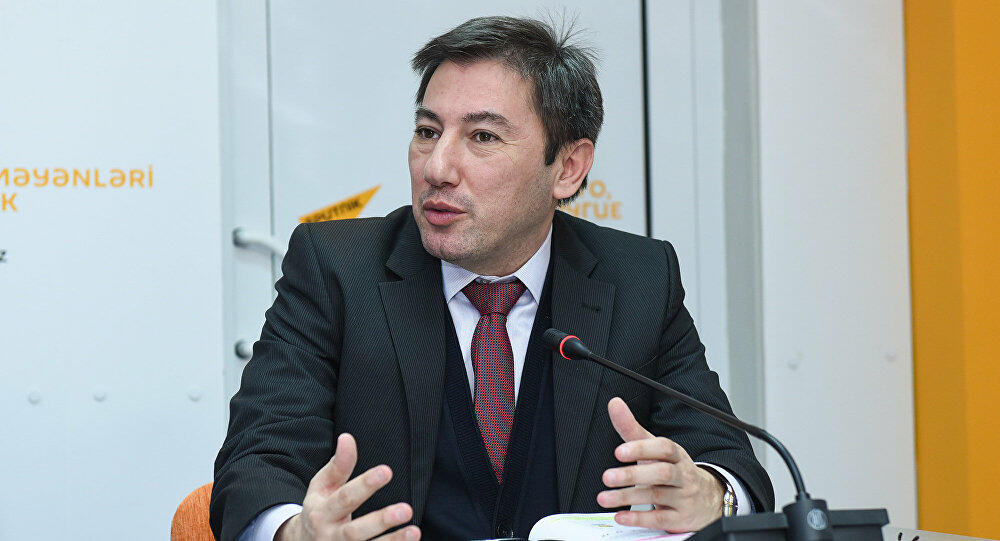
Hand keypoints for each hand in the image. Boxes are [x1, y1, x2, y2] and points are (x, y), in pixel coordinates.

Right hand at [276, 433, 420, 540]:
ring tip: (414, 531)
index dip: (365, 485)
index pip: (345, 497)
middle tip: (406, 509)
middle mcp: (331, 535)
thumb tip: (347, 438)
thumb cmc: (319, 508)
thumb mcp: (321, 487)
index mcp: (322, 512)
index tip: (387, 471)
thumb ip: (338, 465)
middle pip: (355, 531)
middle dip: (381, 521)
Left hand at [597, 397, 723, 532]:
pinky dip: (639, 519)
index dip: (642, 449)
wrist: (706, 498)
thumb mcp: (654, 448)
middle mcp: (682, 474)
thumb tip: (614, 404)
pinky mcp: (680, 518)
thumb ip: (631, 428)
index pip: (664, 448)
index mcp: (676, 455)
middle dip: (632, 475)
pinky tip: (621, 516)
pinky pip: (660, 519)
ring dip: (628, 497)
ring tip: (604, 497)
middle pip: (661, 473)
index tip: (619, 451)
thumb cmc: (673, 469)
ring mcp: (683, 497)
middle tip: (607, 476)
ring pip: (657, 495)